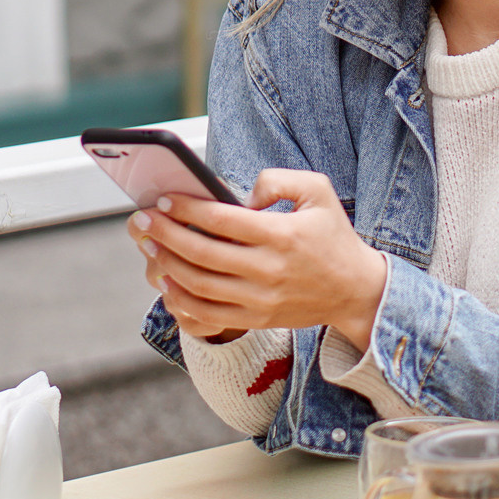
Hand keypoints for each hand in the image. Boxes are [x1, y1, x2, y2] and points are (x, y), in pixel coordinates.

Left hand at [125, 169, 389, 347]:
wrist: (356, 290)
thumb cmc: (334, 237)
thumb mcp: (319, 192)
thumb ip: (280, 180)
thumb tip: (244, 195)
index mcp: (282, 235)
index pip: (221, 220)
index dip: (186, 208)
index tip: (164, 199)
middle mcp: (269, 269)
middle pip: (201, 252)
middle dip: (163, 234)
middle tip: (142, 220)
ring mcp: (261, 298)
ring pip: (198, 285)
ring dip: (166, 265)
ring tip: (149, 247)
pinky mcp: (257, 319)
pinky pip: (207, 314)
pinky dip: (180, 298)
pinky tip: (167, 281)